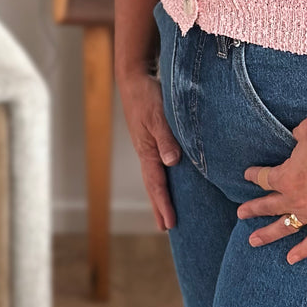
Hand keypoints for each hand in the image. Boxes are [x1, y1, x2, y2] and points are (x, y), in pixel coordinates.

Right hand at [119, 70, 181, 231]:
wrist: (134, 78)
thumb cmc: (146, 96)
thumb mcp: (158, 116)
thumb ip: (166, 138)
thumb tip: (172, 162)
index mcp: (147, 150)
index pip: (157, 184)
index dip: (164, 205)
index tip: (170, 224)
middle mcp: (147, 152)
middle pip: (153, 186)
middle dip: (159, 207)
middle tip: (166, 228)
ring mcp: (148, 145)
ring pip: (154, 177)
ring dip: (160, 195)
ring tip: (165, 211)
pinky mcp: (151, 138)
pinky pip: (157, 165)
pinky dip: (162, 178)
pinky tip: (169, 180)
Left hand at [238, 115, 306, 263]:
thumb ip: (297, 137)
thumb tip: (297, 137)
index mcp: (286, 177)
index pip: (264, 178)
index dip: (255, 175)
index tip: (249, 174)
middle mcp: (295, 198)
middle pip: (268, 205)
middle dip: (253, 209)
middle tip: (241, 213)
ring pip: (286, 226)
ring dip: (268, 233)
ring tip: (253, 240)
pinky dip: (303, 250)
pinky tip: (290, 258)